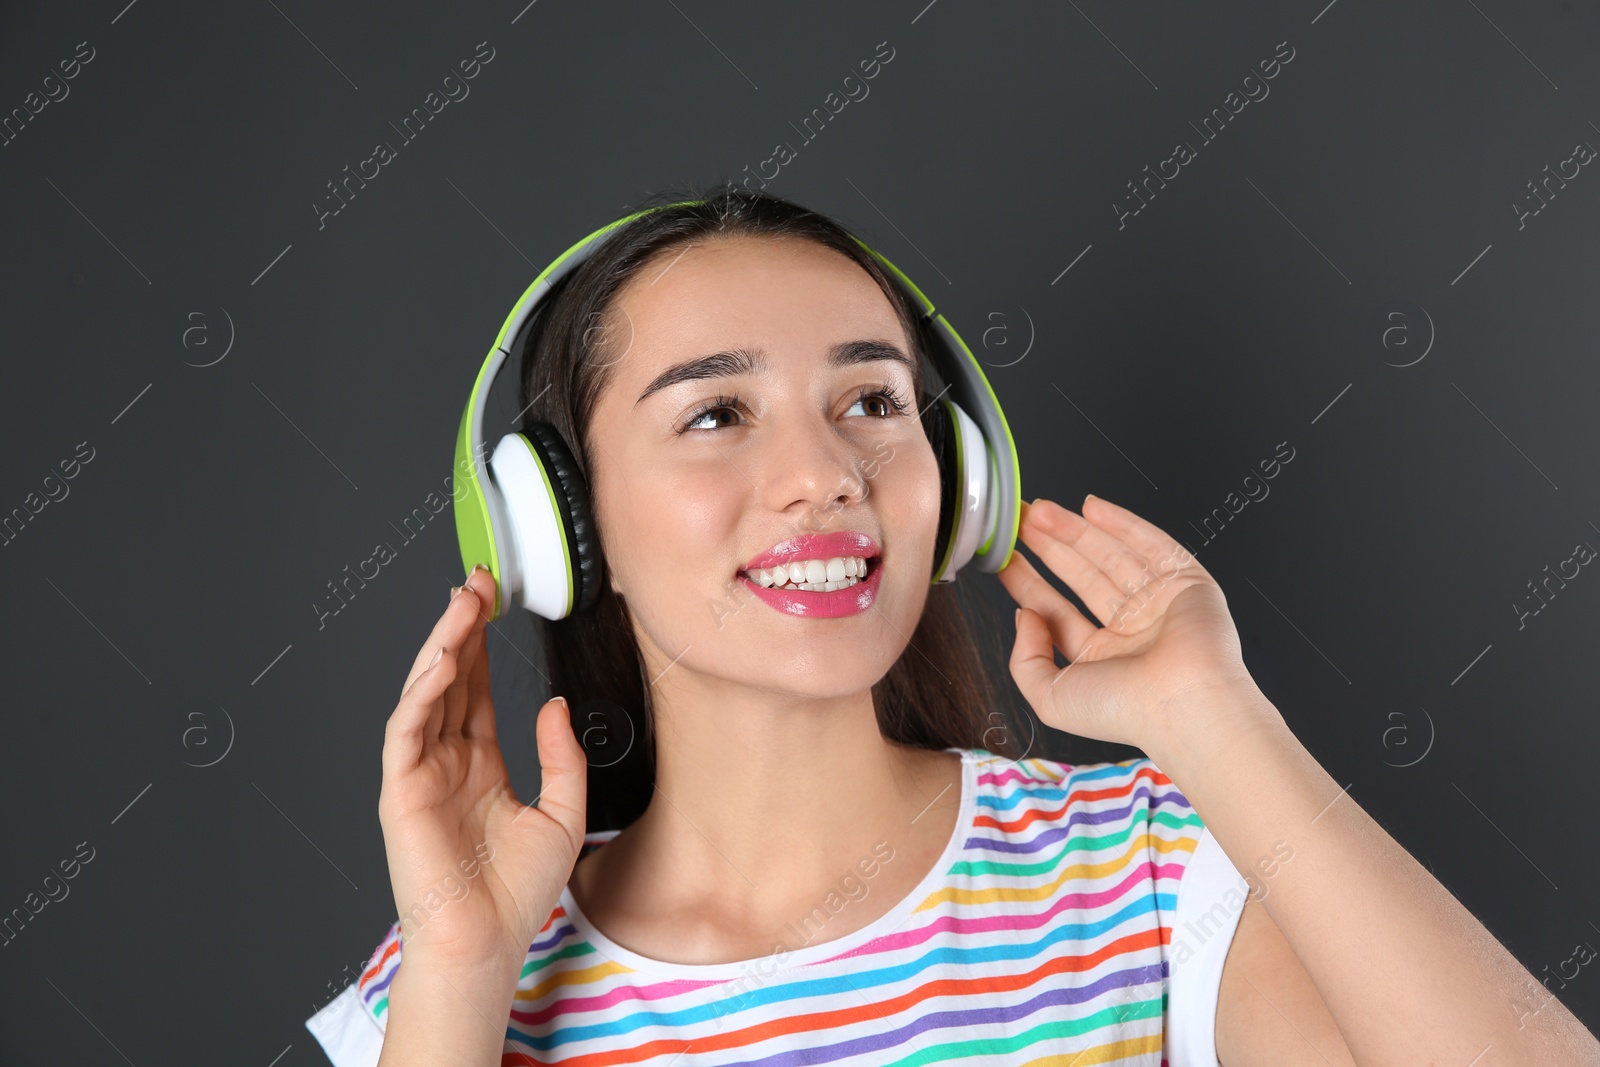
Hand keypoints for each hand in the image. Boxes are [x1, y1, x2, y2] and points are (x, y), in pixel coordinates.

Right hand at [378, 565, 586, 975]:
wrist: (489, 942)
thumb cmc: (519, 893)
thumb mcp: (563, 814)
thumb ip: (562, 758)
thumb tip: (555, 706)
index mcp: (479, 766)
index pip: (477, 690)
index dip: (483, 645)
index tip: (495, 599)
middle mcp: (447, 763)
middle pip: (450, 680)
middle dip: (461, 628)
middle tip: (478, 580)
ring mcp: (421, 774)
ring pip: (426, 694)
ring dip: (442, 645)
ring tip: (463, 602)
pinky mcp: (402, 791)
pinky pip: (408, 731)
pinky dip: (422, 692)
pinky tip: (442, 659)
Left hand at [997, 495, 1264, 751]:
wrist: (1183, 703)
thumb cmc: (1122, 710)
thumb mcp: (1049, 697)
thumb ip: (1025, 659)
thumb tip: (1024, 616)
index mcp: (1101, 659)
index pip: (1057, 610)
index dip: (1028, 582)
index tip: (1005, 557)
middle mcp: (1131, 631)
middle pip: (1082, 576)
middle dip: (1051, 546)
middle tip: (1021, 519)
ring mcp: (1159, 604)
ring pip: (1111, 556)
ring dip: (1076, 530)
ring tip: (1041, 510)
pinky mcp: (1187, 583)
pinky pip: (1151, 544)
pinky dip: (1122, 523)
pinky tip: (1090, 507)